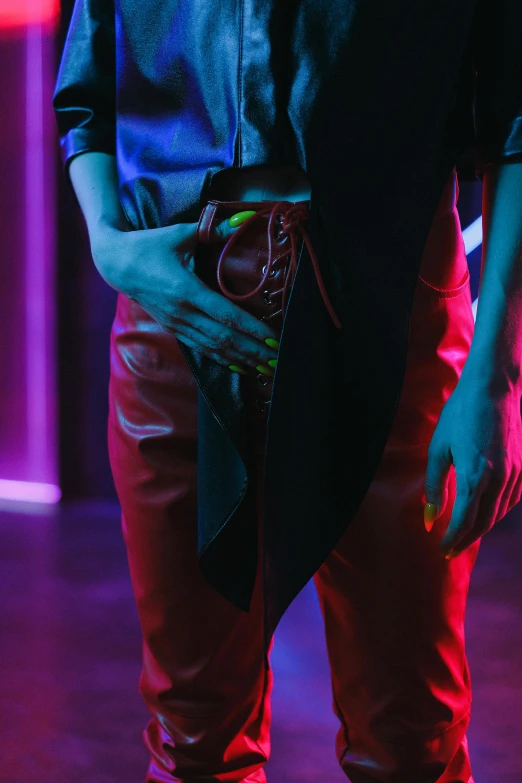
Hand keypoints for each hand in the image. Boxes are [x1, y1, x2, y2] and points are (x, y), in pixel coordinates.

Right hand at [91, 217, 279, 371]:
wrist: (116, 264)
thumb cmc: (149, 245)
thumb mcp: (180, 234)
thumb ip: (214, 230)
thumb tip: (244, 219)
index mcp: (186, 290)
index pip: (225, 315)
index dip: (251, 329)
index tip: (271, 339)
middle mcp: (182, 313)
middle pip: (223, 338)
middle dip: (252, 351)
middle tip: (277, 362)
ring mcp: (177, 324)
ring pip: (214, 348)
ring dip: (241, 360)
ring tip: (264, 370)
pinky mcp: (174, 329)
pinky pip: (202, 349)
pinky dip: (223, 359)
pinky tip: (240, 367)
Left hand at [423, 375, 521, 557]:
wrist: (494, 388)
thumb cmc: (460, 414)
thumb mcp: (439, 449)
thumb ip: (435, 486)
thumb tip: (430, 518)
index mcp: (476, 475)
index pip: (465, 521)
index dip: (453, 539)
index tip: (441, 549)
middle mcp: (500, 479)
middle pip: (484, 523)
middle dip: (466, 540)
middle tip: (450, 549)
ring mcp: (516, 473)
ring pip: (499, 513)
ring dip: (481, 528)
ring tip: (464, 535)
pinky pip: (511, 500)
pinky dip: (497, 512)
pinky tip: (485, 513)